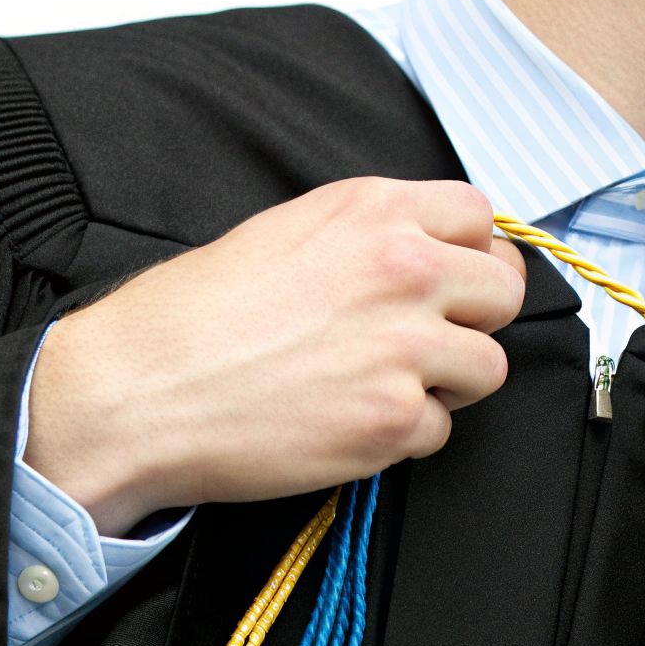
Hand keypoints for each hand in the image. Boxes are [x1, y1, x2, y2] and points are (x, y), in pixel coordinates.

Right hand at [24, 177, 526, 536]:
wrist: (139, 389)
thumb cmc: (193, 314)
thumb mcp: (287, 231)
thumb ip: (368, 234)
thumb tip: (427, 251)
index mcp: (374, 210)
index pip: (480, 217)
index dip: (471, 253)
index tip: (454, 279)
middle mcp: (403, 268)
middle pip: (505, 290)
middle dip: (474, 317)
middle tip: (429, 338)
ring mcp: (405, 345)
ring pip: (489, 366)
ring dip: (448, 382)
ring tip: (383, 385)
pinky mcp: (394, 418)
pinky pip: (440, 429)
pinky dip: (402, 435)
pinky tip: (347, 421)